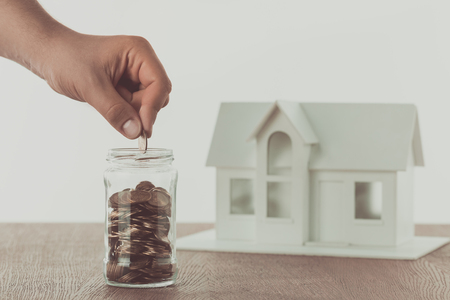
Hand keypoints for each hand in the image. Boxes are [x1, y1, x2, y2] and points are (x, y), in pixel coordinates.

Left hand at [43, 34, 170, 138]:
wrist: (49, 55)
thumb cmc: (66, 58)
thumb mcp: (90, 86)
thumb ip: (115, 110)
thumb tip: (135, 132)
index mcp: (138, 52)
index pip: (159, 83)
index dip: (152, 107)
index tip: (143, 128)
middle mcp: (141, 62)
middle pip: (157, 95)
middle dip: (142, 111)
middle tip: (123, 120)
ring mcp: (134, 74)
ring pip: (147, 103)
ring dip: (132, 112)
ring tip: (107, 104)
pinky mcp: (127, 86)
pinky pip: (135, 106)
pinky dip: (125, 112)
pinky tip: (107, 104)